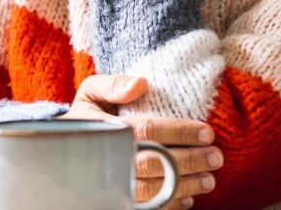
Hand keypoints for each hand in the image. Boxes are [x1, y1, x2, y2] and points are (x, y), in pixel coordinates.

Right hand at [61, 75, 222, 208]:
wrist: (64, 145)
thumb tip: (141, 84)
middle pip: (155, 163)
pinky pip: (146, 207)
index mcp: (105, 129)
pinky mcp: (117, 198)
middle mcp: (109, 158)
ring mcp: (112, 182)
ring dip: (184, 186)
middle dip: (189, 161)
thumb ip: (112, 84)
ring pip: (153, 190)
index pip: (147, 131)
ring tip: (209, 179)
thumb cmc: (87, 115)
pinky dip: (169, 205)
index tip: (207, 132)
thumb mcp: (91, 92)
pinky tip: (188, 198)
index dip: (179, 132)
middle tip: (215, 157)